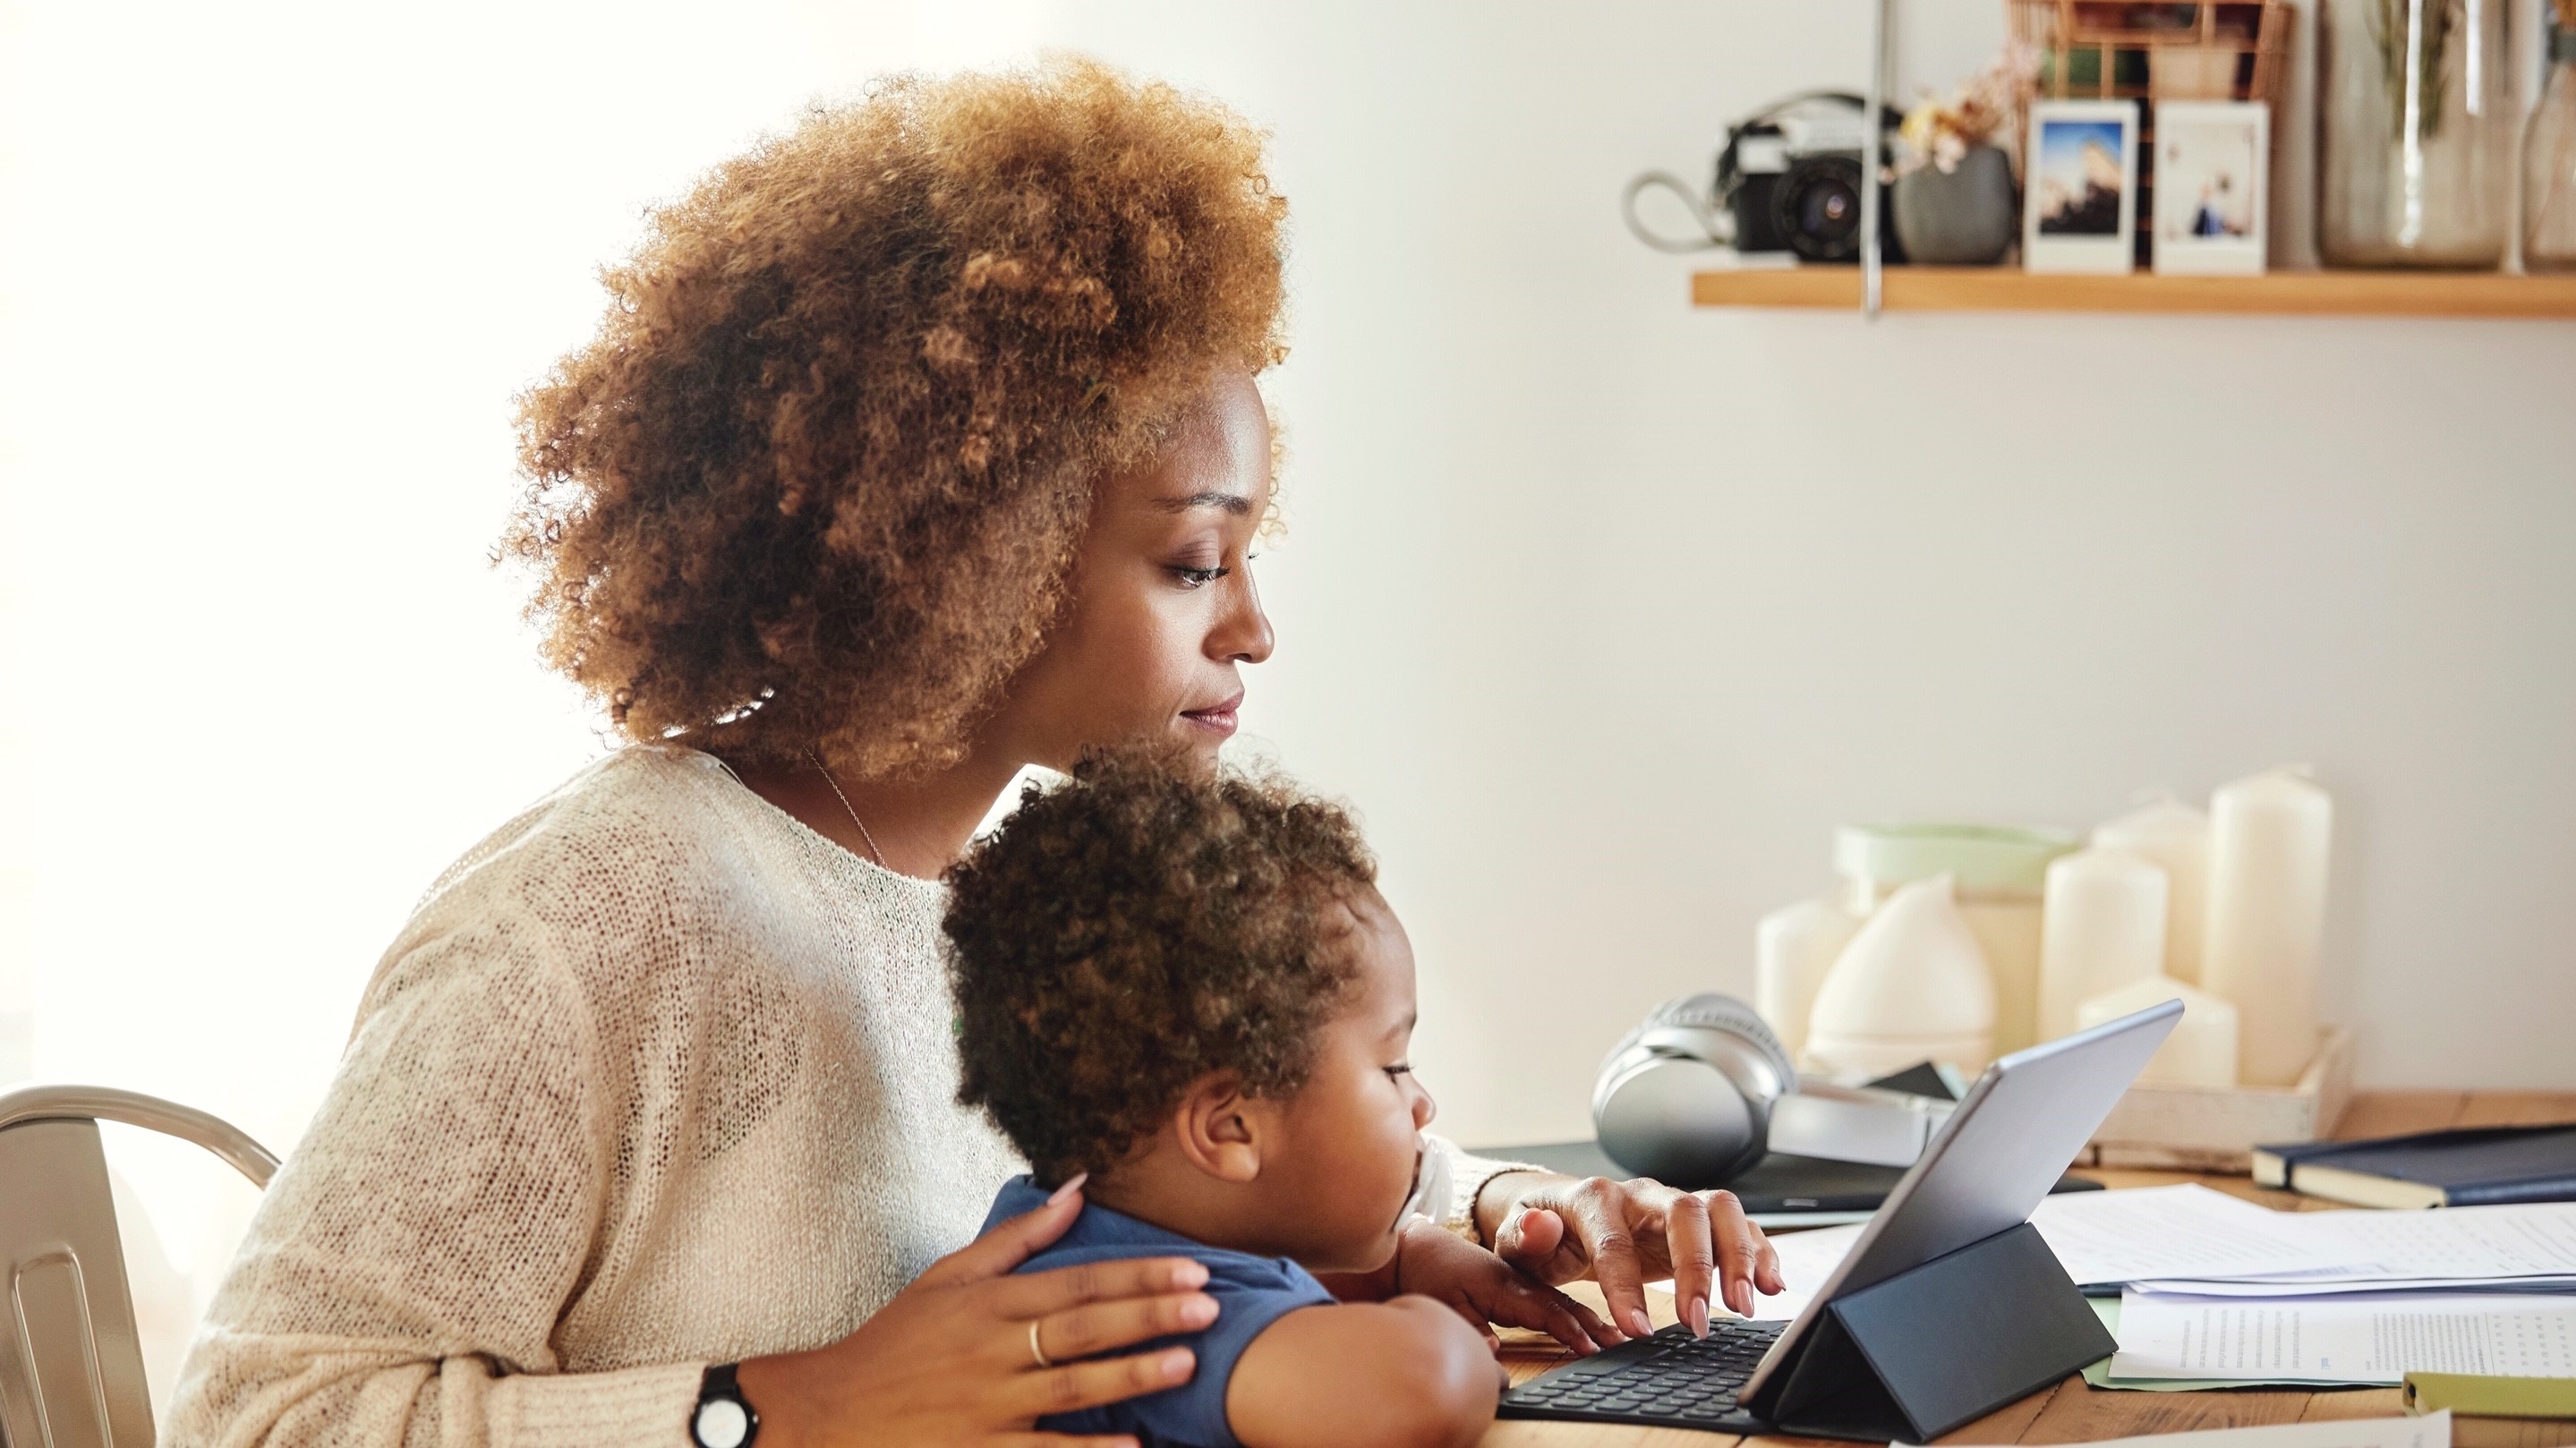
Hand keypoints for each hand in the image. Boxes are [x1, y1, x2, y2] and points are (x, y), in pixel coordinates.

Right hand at [738, 1176, 1211, 1447]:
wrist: (828, 1412)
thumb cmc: (895, 1342)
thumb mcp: (947, 1277)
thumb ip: (1017, 1238)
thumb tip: (1078, 1188)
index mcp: (987, 1302)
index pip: (1077, 1282)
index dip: (1137, 1274)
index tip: (1192, 1269)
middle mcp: (991, 1349)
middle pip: (1083, 1328)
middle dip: (1150, 1315)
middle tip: (1209, 1306)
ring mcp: (985, 1405)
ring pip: (1072, 1386)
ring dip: (1133, 1374)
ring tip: (1187, 1362)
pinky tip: (1135, 1444)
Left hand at [1381, 1220, 1620, 1356]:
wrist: (1411, 1244)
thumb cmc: (1424, 1272)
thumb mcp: (1440, 1305)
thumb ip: (1469, 1330)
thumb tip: (1494, 1354)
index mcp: (1502, 1282)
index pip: (1545, 1309)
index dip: (1571, 1331)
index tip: (1595, 1349)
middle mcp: (1516, 1278)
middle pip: (1563, 1303)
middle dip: (1596, 1324)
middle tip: (1625, 1342)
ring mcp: (1518, 1278)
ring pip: (1561, 1299)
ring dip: (1591, 1317)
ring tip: (1619, 1336)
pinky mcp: (1514, 1281)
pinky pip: (1552, 1297)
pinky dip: (1574, 1311)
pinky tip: (1590, 1322)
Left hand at [1479, 1173, 1784, 1341]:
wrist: (1560, 1214)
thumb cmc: (1541, 1232)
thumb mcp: (1517, 1237)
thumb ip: (1524, 1235)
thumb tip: (1542, 1226)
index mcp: (1594, 1199)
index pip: (1615, 1240)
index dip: (1626, 1285)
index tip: (1638, 1329)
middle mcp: (1641, 1195)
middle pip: (1685, 1211)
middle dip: (1698, 1266)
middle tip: (1700, 1321)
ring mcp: (1673, 1205)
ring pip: (1720, 1210)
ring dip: (1738, 1256)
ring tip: (1744, 1305)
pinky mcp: (1697, 1223)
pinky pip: (1739, 1225)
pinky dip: (1760, 1252)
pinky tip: (1770, 1286)